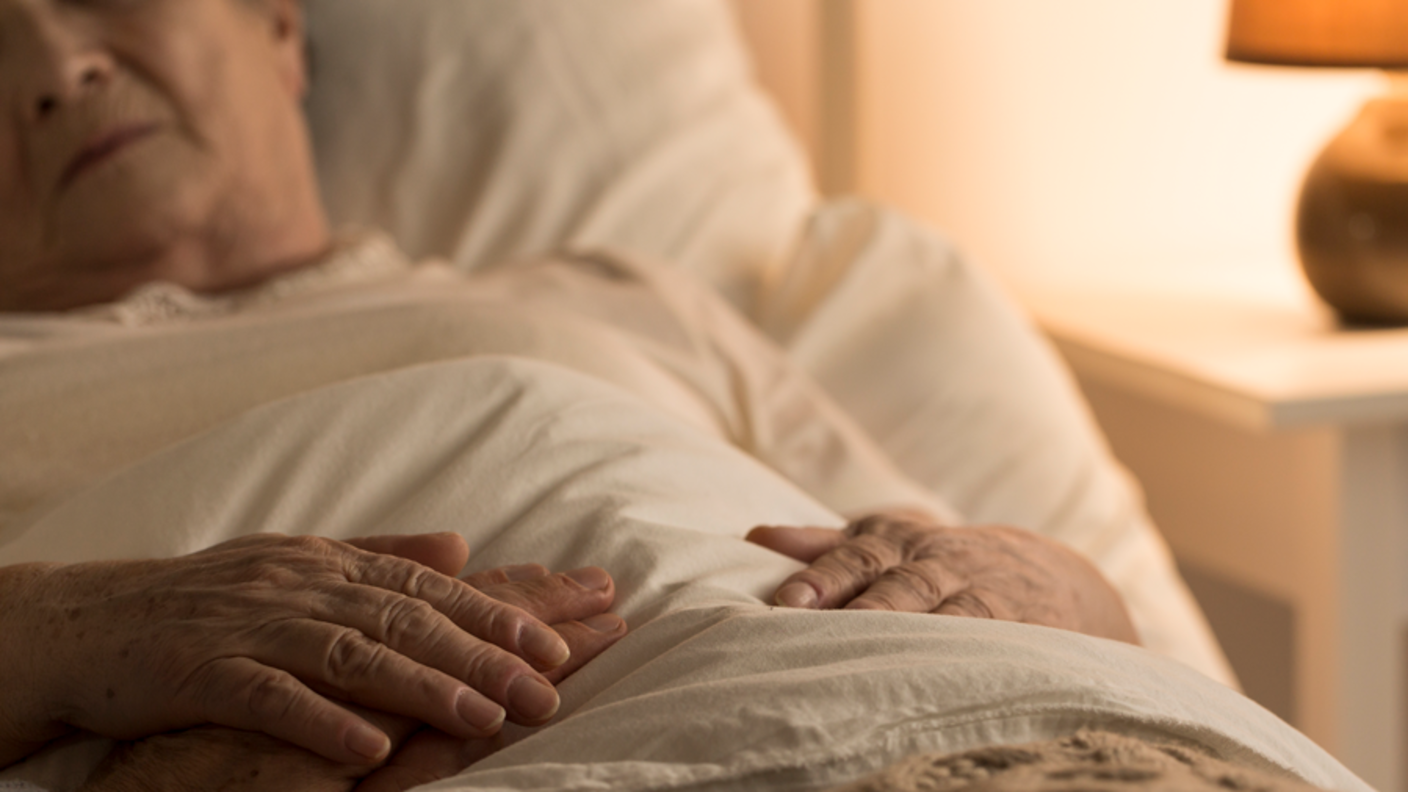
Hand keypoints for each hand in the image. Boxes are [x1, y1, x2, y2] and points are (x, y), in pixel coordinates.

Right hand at [78, 565, 628, 791]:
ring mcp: (254, 627)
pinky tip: (372, 751)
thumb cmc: (210, 597)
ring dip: (427, 688)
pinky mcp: (205, 672)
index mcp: (331, 563)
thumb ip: (383, 554)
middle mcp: (303, 587)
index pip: (433, 588)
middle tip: (551, 687)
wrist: (94, 619)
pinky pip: (272, 698)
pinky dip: (323, 722)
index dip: (498, 614)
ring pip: (355, 655)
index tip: (560, 642)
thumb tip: (464, 544)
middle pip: (410, 620)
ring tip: (489, 718)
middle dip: (485, 655)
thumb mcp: (301, 564)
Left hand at [747, 511, 1138, 643]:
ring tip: (870, 659)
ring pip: (943, 615)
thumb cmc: (941, 562)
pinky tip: (939, 678)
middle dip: (858, 607)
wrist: (1052, 576)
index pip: (855, 557)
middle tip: (816, 626)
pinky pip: (990, 644)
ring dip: (907, 635)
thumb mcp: (888, 543)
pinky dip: (966, 657)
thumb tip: (756, 537)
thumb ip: (824, 545)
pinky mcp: (1017, 630)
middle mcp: (936, 563)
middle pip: (895, 584)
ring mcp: (979, 595)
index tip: (785, 602)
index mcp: (897, 541)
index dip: (820, 578)